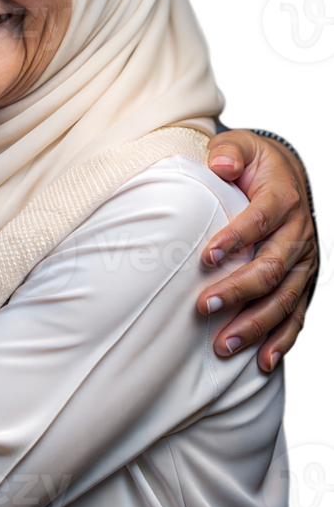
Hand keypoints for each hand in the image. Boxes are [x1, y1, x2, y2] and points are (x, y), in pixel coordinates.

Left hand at [202, 129, 316, 372]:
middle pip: (271, 267)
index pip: (259, 221)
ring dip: (255, 323)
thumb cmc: (255, 162)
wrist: (288, 173)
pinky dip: (282, 339)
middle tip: (205, 306)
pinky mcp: (302, 280)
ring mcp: (302, 260)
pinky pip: (297, 314)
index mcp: (282, 199)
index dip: (235, 239)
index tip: (207, 257)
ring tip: (224, 344)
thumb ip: (229, 151)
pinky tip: (263, 361)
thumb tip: (220, 163)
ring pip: (283, 298)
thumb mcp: (243, 145)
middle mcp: (297, 233)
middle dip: (239, 290)